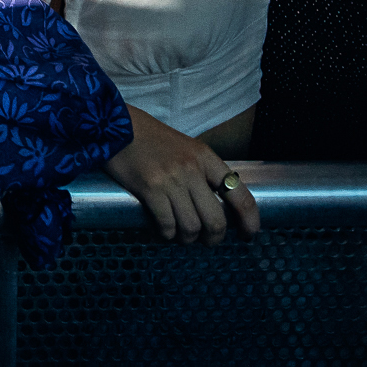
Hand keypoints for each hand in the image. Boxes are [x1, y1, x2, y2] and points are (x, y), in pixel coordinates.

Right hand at [105, 107, 258, 244]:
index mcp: (206, 157)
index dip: (249, 220)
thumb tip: (215, 203)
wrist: (116, 125)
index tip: (249, 234)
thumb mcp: (185, 147)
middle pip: (216, 220)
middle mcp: (192, 169)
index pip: (239, 194)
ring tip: (181, 235)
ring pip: (191, 227)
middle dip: (214, 238)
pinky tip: (164, 230)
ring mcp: (171, 180)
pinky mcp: (150, 189)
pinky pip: (167, 224)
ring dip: (188, 238)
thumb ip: (201, 171)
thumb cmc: (150, 138)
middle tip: (207, 241)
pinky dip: (168, 234)